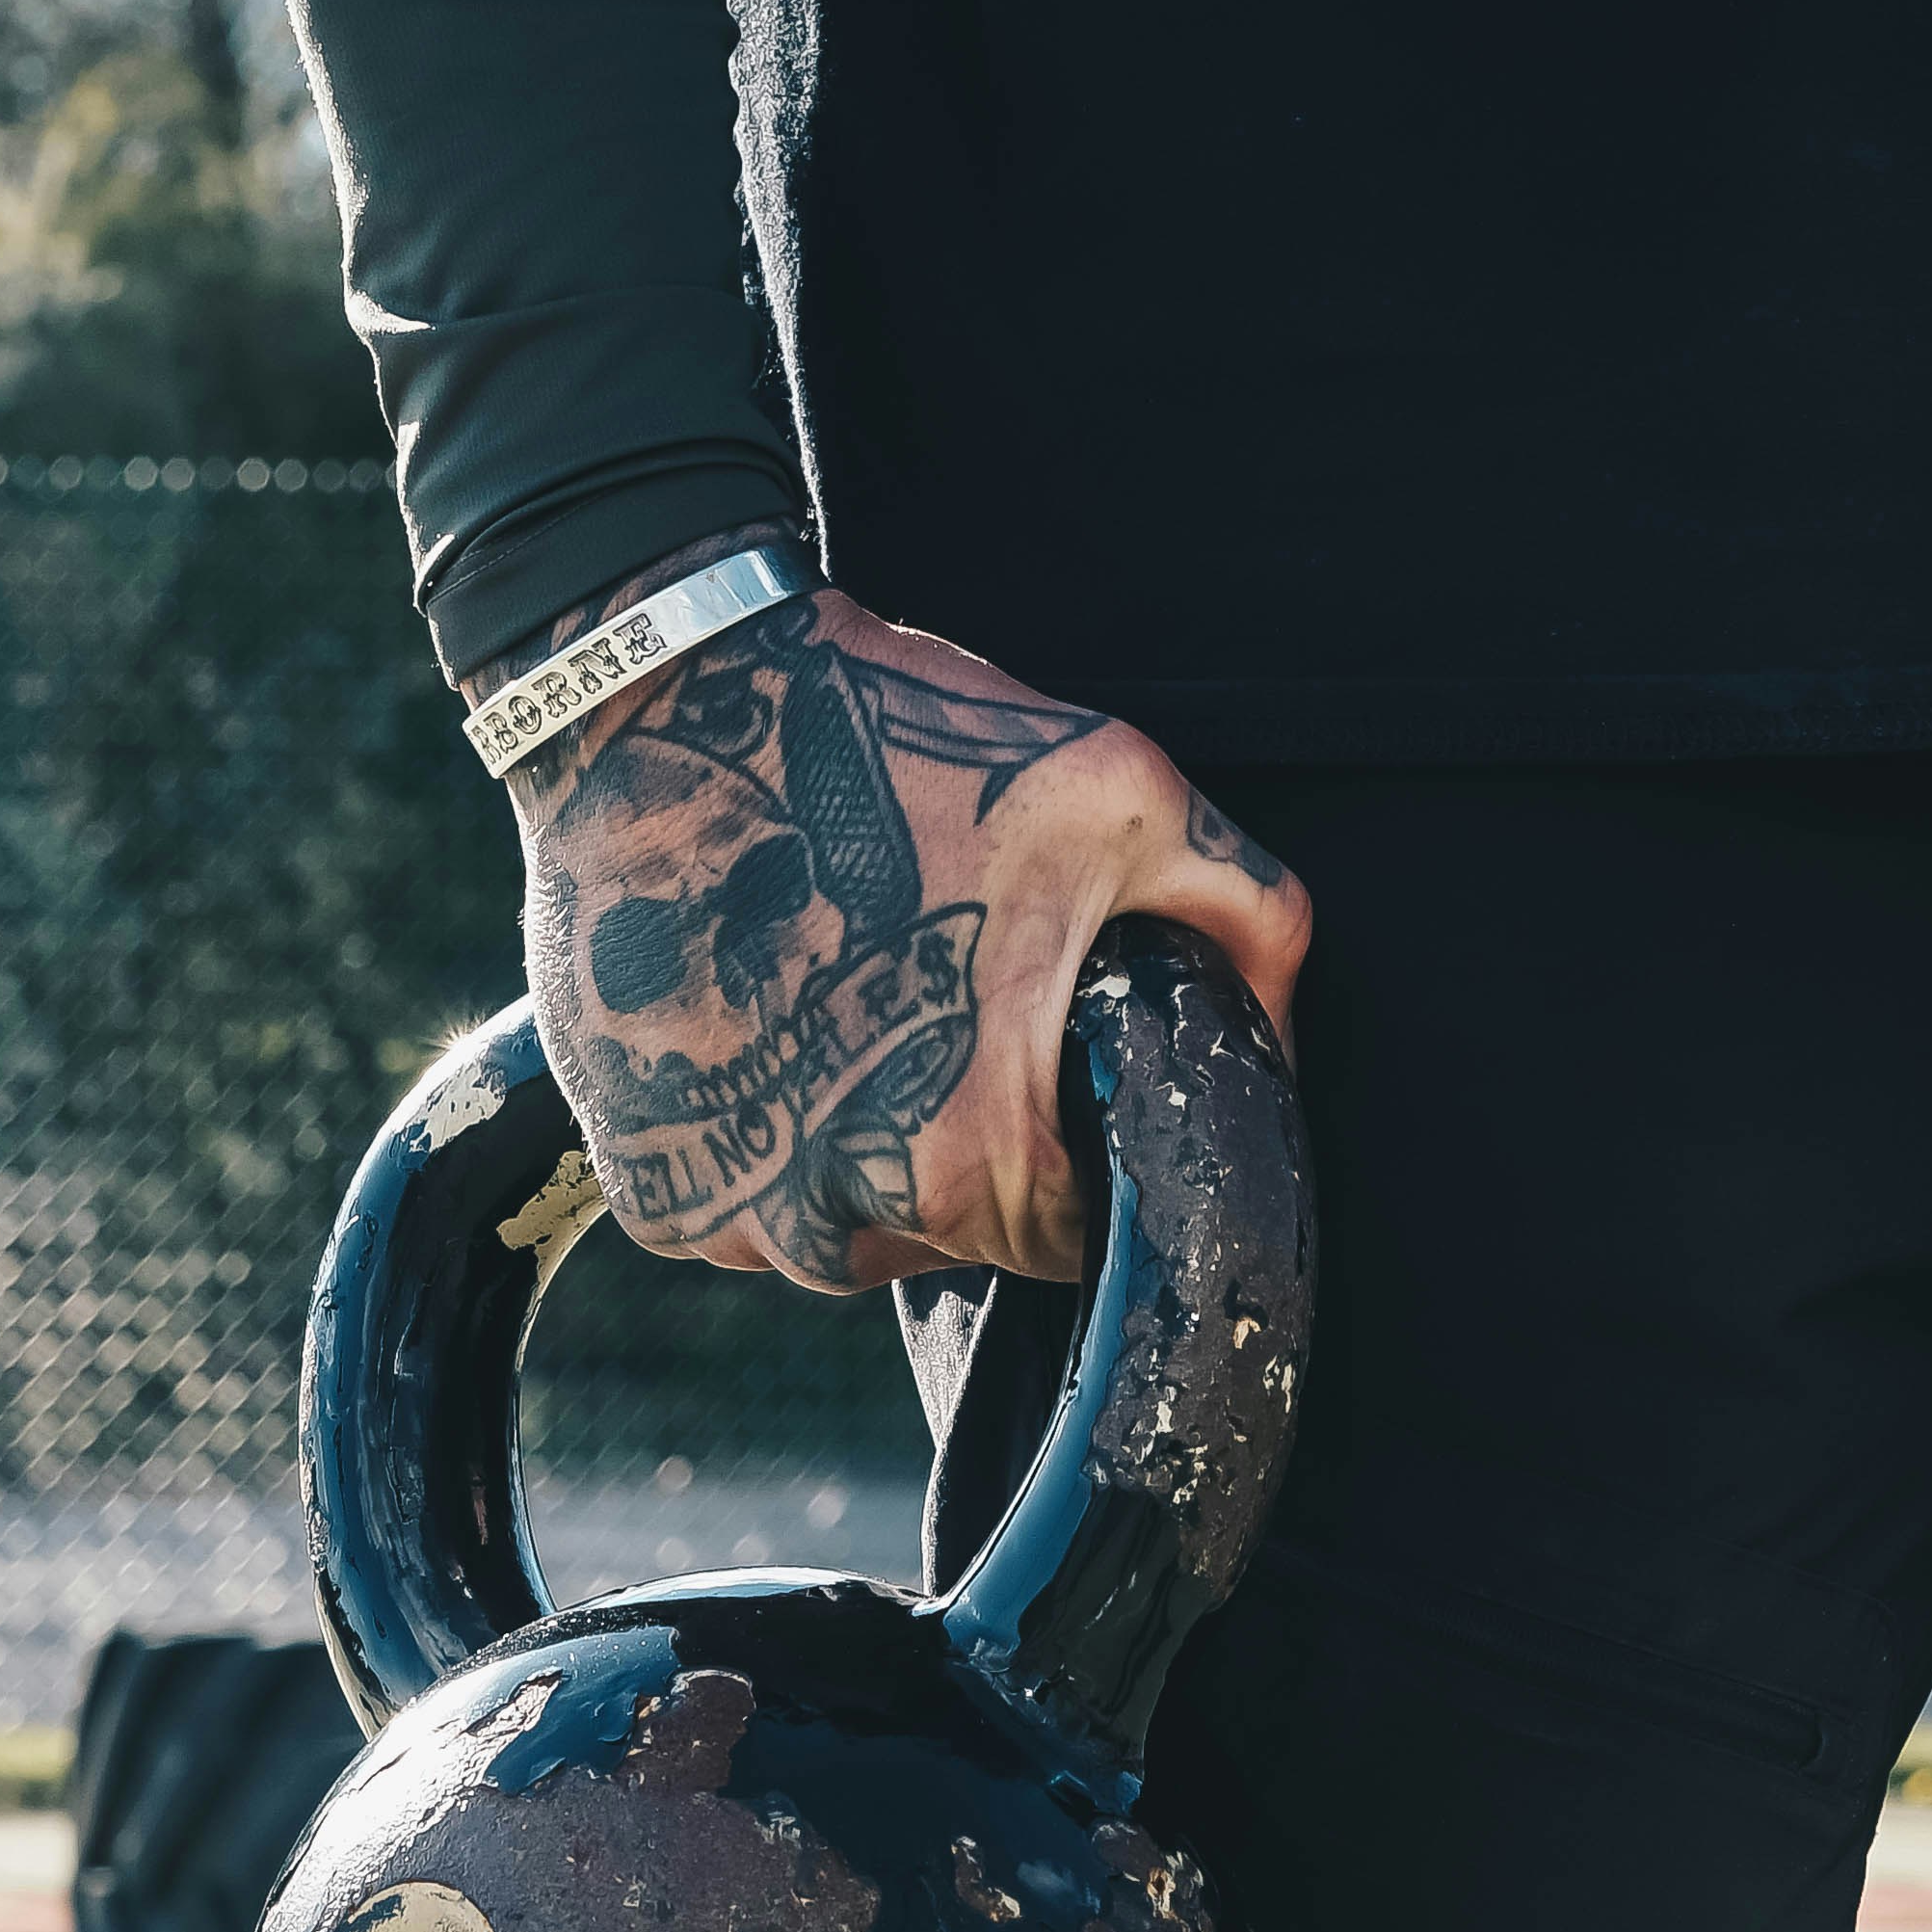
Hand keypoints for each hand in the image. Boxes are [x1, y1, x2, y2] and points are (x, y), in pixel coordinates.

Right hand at [480, 544, 1309, 1288]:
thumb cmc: (894, 739)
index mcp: (976, 1163)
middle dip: (975, 1135)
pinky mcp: (650, 1190)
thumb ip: (1242, 917)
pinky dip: (769, 1138)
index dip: (1082, 1148)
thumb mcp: (1123, 793)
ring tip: (852, 993)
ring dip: (866, 1145)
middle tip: (944, 991)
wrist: (661, 696)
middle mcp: (842, 1225)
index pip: (1076, 1234)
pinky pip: (749, 1209)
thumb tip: (1281, 1029)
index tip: (1051, 1056)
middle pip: (962, 1234)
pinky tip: (772, 1021)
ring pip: (852, 1227)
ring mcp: (733, 1218)